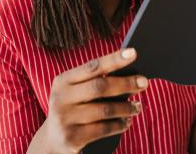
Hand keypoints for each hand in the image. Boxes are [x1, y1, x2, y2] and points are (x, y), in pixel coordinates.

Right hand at [31, 48, 147, 153]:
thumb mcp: (74, 93)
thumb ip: (93, 83)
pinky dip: (119, 124)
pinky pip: (103, 129)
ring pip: (104, 109)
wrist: (52, 142)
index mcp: (63, 81)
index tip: (133, 53)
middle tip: (144, 83)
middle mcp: (61, 98)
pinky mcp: (71, 137)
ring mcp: (65, 118)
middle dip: (125, 84)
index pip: (93, 66)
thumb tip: (128, 75)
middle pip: (100, 86)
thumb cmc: (72, 111)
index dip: (114, 59)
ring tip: (138, 106)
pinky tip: (127, 122)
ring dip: (126, 108)